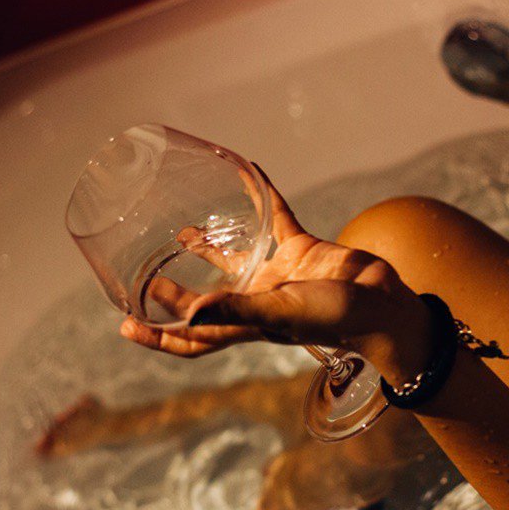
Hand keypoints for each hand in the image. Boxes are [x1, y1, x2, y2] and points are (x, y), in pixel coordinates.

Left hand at [119, 164, 431, 383]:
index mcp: (246, 323)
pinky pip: (275, 216)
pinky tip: (248, 172)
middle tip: (143, 273)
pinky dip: (261, 196)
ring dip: (207, 248)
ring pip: (234, 259)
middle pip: (204, 299)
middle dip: (173, 291)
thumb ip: (235, 312)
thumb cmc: (333, 318)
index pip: (192, 337)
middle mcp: (256, 301)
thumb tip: (186, 315)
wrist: (382, 303)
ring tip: (180, 233)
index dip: (159, 336)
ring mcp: (277, 273)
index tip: (126, 326)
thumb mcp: (279, 315)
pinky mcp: (300, 247)